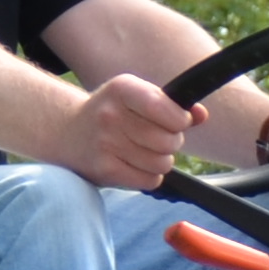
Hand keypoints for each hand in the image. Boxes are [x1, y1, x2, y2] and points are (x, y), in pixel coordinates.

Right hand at [45, 71, 195, 191]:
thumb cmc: (111, 112)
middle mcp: (111, 115)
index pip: (165, 108)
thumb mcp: (136, 96)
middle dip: (172, 142)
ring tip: (145, 152)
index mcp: (122, 89)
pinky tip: (136, 165)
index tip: (178, 121)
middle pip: (168, 140)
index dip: (181, 120)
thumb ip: (170, 104)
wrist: (67, 132)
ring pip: (162, 163)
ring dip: (161, 160)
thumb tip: (201, 115)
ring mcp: (106, 144)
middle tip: (159, 138)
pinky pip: (149, 180)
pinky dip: (150, 176)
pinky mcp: (104, 170)